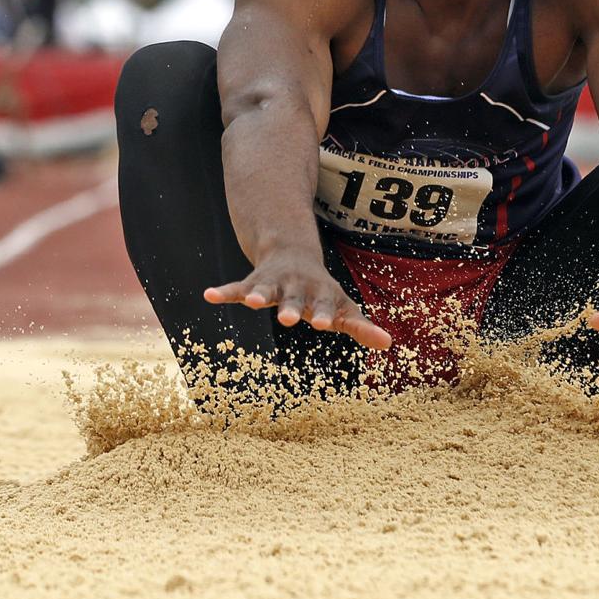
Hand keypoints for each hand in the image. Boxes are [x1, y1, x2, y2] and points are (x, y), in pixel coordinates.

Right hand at [203, 254, 391, 350]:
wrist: (295, 254)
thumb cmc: (322, 292)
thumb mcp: (343, 307)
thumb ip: (361, 326)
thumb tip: (390, 344)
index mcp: (320, 295)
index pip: (324, 307)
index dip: (323, 315)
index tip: (323, 324)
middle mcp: (297, 288)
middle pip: (294, 299)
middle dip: (290, 308)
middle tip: (287, 319)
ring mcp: (274, 283)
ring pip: (266, 289)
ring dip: (259, 295)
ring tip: (251, 302)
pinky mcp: (254, 282)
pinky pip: (236, 287)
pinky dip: (224, 292)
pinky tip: (209, 295)